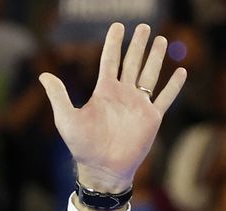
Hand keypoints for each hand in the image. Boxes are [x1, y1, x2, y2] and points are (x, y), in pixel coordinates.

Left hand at [38, 23, 187, 194]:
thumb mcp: (66, 118)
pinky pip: (165, 97)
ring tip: (160, 40)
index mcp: (104, 91)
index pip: (110, 60)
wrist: (103, 169)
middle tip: (145, 27)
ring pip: (150, 74)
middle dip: (138, 45)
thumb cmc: (82, 146)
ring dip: (155, 58)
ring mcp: (138, 105)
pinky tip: (181, 71)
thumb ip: (58, 95)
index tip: (118, 26)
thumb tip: (43, 75)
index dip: (114, 43)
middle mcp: (123, 94)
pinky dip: (174, 85)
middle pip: (132, 63)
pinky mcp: (152, 117)